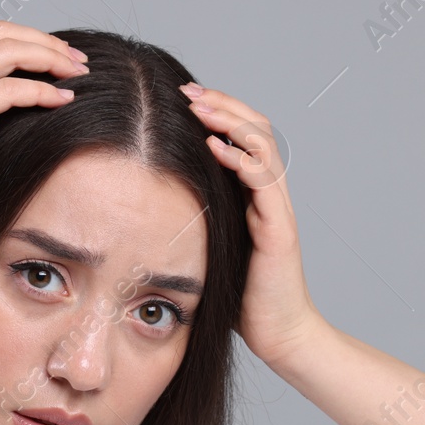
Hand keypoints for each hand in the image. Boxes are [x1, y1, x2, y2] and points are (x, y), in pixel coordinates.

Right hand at [0, 21, 87, 224]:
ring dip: (51, 59)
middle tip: (76, 61)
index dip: (26, 40)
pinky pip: (9, 90)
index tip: (54, 58)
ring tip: (77, 74)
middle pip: (4, 34)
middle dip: (46, 42)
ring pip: (10, 52)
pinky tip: (62, 100)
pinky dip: (41, 92)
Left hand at [180, 83, 320, 366]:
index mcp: (252, 194)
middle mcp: (269, 194)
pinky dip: (241, 159)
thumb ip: (192, 219)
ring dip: (230, 121)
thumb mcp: (207, 246)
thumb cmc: (239, 296)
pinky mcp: (280, 229)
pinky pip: (265, 182)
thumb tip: (144, 203)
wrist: (278, 334)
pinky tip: (215, 147)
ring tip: (200, 107)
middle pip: (255, 128)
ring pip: (263, 146)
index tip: (181, 97)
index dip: (216, 111)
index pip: (242, 135)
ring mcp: (277, 209)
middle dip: (222, 104)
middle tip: (187, 90)